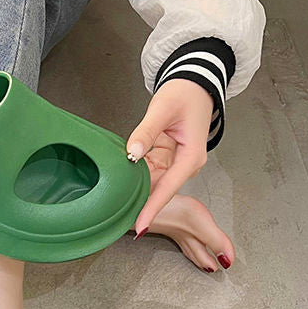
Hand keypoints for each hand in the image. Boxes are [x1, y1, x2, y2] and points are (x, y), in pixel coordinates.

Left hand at [126, 79, 213, 235]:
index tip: (141, 226)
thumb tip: (132, 152)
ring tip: (113, 198)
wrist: (194, 82)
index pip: (168, 188)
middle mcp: (185, 164)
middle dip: (139, 201)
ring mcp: (175, 162)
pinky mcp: (165, 158)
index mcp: (191, 157)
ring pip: (151, 182)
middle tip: (116, 213)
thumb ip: (146, 131)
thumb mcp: (163, 109)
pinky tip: (120, 177)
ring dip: (134, 187)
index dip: (152, 207)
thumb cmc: (186, 93)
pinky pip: (147, 171)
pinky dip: (134, 173)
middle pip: (159, 190)